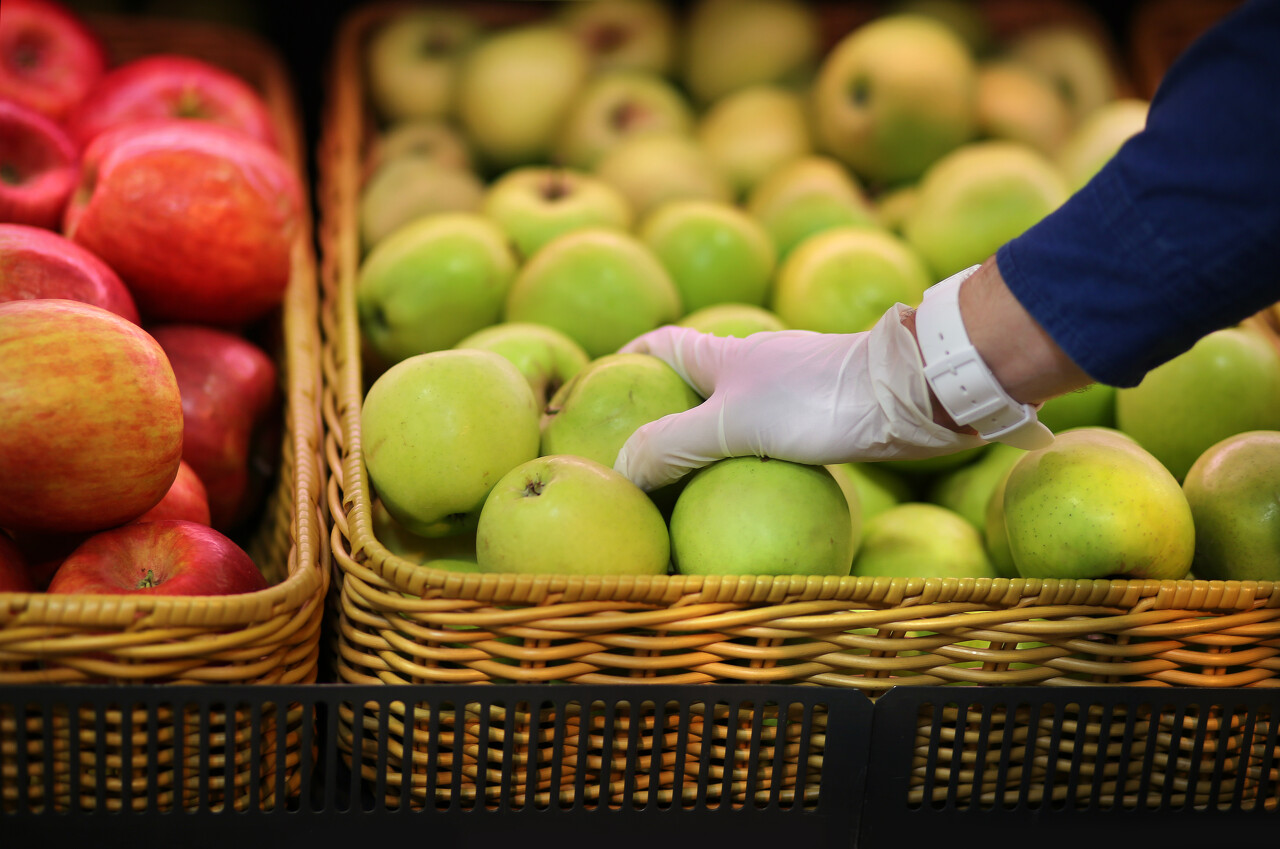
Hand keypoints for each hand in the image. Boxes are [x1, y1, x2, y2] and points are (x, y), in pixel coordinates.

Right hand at [613, 303, 987, 490]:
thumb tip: (620, 470)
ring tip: (689, 482)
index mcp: (721, 356)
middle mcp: (751, 366)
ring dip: (710, 439)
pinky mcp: (821, 414)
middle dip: (667, 410)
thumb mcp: (732, 425)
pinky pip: (770, 437)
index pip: (661, 345)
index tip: (604, 382)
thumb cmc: (816, 399)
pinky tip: (753, 491)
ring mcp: (788, 389)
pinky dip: (750, 458)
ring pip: (735, 412)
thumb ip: (673, 445)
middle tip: (642, 453)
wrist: (908, 393)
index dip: (630, 358)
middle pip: (695, 382)